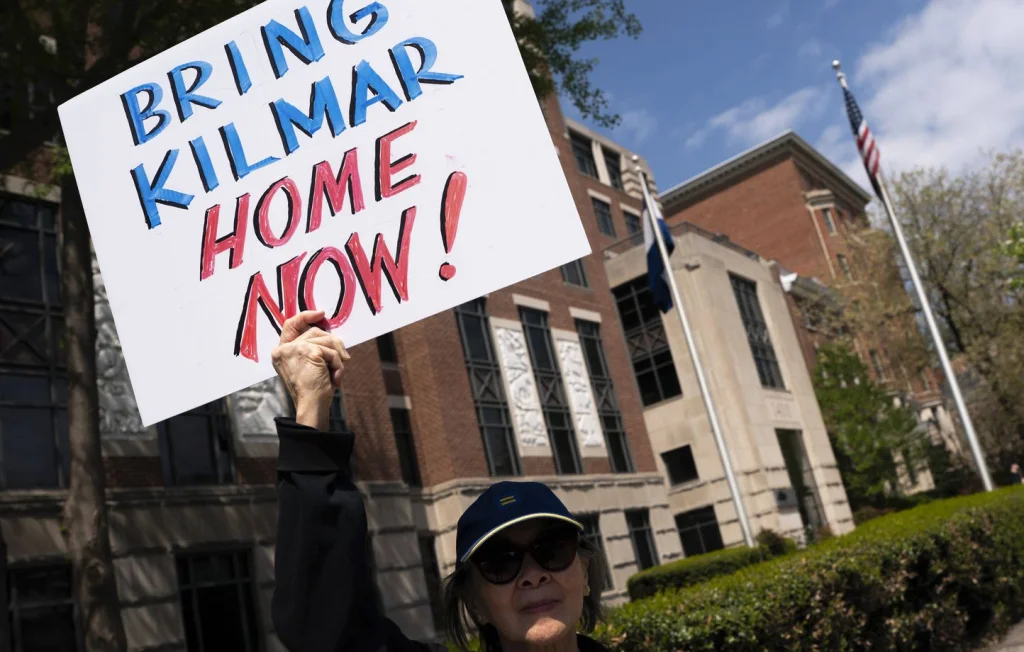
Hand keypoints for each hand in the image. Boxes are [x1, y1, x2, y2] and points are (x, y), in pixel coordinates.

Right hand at [271, 310, 350, 429]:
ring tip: (335, 376)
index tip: (320, 313)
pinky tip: (334, 379)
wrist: (311, 406)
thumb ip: (312, 349)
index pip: (290, 325)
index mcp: (281, 352)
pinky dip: (338, 365)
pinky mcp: (309, 351)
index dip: (305, 317)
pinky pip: (332, 351)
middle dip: (333, 344)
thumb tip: (331, 336)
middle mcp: (284, 349)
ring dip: (336, 359)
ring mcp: (295, 348)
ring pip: (326, 340)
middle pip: (315, 332)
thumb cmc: (312, 391)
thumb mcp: (308, 366)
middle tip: (343, 359)